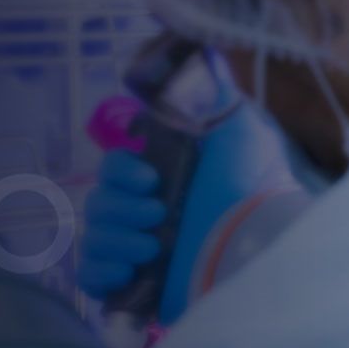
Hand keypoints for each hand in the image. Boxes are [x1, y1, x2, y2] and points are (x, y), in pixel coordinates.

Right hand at [77, 101, 294, 323]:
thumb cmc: (249, 188)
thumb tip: (200, 60)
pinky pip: (92, 278)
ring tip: (154, 248)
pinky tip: (129, 272)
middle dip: (121, 208)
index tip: (148, 177)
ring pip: (94, 239)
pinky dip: (102, 274)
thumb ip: (212, 97)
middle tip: (158, 214)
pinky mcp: (137, 287)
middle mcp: (149, 213)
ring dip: (116, 240)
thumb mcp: (239, 131)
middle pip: (99, 203)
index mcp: (165, 178)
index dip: (120, 171)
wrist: (256, 248)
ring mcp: (141, 251)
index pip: (114, 168)